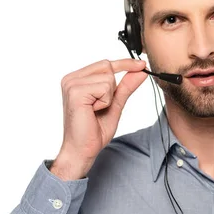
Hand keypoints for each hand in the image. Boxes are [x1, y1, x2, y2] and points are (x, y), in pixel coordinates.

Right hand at [52, 59, 147, 179]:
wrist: (82, 150)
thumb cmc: (94, 130)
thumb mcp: (115, 104)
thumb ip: (126, 86)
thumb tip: (141, 71)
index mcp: (77, 79)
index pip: (105, 63)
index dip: (125, 63)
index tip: (142, 64)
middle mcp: (71, 79)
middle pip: (107, 67)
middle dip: (113, 88)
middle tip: (101, 106)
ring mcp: (71, 84)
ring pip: (108, 78)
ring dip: (109, 97)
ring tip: (95, 110)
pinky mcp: (75, 92)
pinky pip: (104, 88)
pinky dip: (105, 102)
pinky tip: (93, 112)